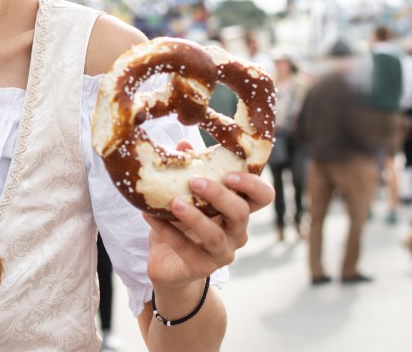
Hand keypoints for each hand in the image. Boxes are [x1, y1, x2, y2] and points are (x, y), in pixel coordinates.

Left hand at [142, 170, 273, 288]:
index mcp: (238, 209)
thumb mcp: (186, 194)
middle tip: (195, 182)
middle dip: (220, 196)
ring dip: (194, 216)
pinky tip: (148, 215)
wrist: (169, 263)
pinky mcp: (201, 267)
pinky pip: (185, 248)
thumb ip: (189, 169)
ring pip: (215, 235)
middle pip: (241, 213)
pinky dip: (166, 230)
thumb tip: (184, 143)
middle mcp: (236, 232)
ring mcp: (221, 252)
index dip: (252, 184)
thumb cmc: (183, 223)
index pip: (262, 196)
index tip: (229, 173)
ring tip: (173, 202)